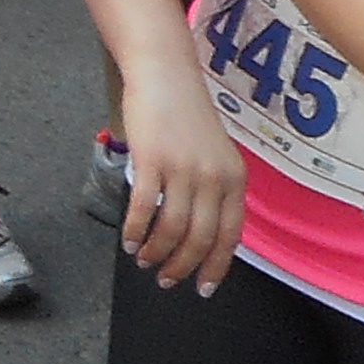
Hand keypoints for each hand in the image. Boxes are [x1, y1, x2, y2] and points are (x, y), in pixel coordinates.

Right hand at [119, 64, 247, 292]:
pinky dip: (134, 230)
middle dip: (181, 267)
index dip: (215, 266)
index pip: (229, 235)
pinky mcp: (153, 160)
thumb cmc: (186, 115)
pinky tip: (128, 240)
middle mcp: (213, 176)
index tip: (203, 287)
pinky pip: (143, 208)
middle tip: (165, 279)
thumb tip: (203, 232)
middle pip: (199, 238)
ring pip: (172, 228)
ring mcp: (183, 168)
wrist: (165, 75)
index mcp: (234, 178)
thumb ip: (215, 190)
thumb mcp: (215, 154)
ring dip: (156, 251)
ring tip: (144, 259)